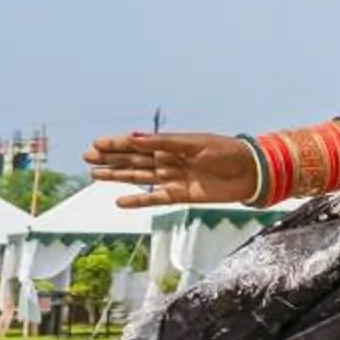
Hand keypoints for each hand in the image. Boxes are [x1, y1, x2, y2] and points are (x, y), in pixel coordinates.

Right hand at [85, 132, 259, 206]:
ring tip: (95, 175)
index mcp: (173, 144)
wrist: (252, 173)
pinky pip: (155, 199)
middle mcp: (171, 160)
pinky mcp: (182, 196)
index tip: (96, 143)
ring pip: (140, 178)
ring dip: (118, 176)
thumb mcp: (195, 144)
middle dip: (111, 159)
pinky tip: (120, 201)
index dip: (117, 144)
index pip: (139, 144)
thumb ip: (164, 142)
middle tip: (87, 157)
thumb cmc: (228, 152)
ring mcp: (175, 178)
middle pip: (134, 160)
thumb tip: (134, 138)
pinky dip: (139, 201)